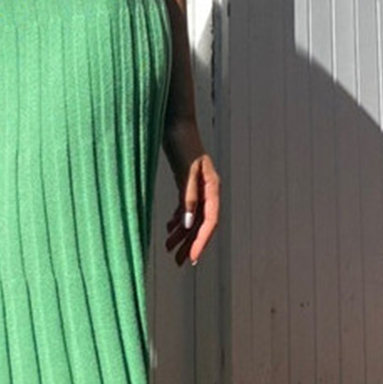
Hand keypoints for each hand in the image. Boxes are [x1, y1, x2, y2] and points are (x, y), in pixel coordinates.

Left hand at [162, 117, 219, 266]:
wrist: (176, 121)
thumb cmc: (181, 142)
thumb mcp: (184, 170)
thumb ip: (188, 196)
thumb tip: (187, 224)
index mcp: (212, 188)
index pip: (210, 222)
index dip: (201, 242)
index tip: (192, 259)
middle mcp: (208, 190)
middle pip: (202, 223)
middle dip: (191, 244)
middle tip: (180, 262)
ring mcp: (199, 186)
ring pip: (193, 217)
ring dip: (182, 234)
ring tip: (170, 250)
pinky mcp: (188, 181)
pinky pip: (186, 207)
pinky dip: (178, 219)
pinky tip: (170, 229)